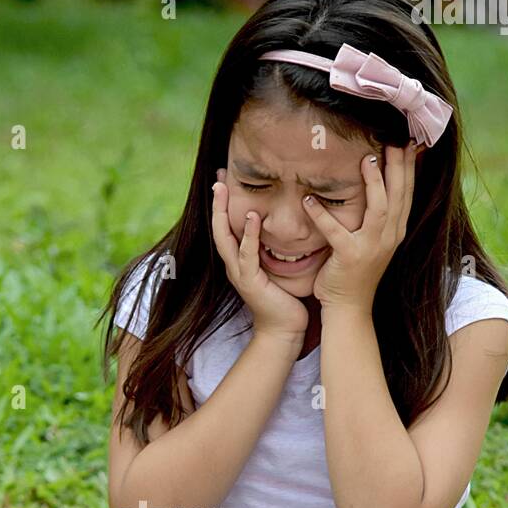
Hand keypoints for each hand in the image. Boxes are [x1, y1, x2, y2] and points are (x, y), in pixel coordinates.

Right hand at [211, 169, 307, 343]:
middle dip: (217, 203)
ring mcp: (239, 274)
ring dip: (224, 213)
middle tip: (217, 178)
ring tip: (224, 189)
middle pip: (218, 228)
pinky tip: (251, 217)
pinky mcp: (249, 282)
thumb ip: (277, 247)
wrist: (284, 329)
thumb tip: (291, 224)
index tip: (224, 180)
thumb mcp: (278, 267)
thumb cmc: (285, 298)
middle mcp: (234, 265)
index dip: (224, 205)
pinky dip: (247, 236)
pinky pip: (246, 255)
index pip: (226, 227)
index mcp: (240, 261)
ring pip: (225, 238)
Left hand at [302, 143, 418, 311]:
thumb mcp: (373, 242)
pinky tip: (309, 199)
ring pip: (380, 208)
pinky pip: (336, 231)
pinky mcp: (350, 257)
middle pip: (399, 195)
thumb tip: (374, 190)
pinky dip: (322, 215)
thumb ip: (376, 218)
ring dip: (375, 182)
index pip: (407, 193)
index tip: (408, 143)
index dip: (409, 168)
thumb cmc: (356, 274)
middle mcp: (389, 238)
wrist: (349, 309)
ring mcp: (372, 248)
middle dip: (399, 166)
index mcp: (395, 232)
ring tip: (366, 159)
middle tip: (395, 140)